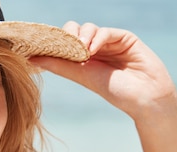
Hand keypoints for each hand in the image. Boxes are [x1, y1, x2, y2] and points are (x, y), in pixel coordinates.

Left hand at [30, 22, 176, 118]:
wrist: (145, 98)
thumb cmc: (116, 92)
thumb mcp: (83, 77)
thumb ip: (59, 66)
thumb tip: (31, 59)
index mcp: (84, 60)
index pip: (64, 44)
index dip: (54, 42)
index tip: (40, 46)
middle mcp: (96, 49)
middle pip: (74, 32)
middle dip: (66, 36)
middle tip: (64, 46)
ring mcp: (110, 43)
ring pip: (88, 29)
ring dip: (81, 37)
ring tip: (81, 52)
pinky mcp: (125, 38)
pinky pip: (106, 31)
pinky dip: (97, 38)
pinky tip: (92, 49)